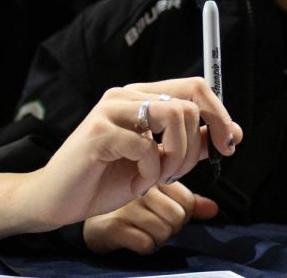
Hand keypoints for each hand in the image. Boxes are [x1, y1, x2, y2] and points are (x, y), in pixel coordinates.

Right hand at [0, 77, 239, 246]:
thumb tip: (228, 133)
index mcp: (142, 96)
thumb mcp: (159, 163)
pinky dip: (149, 174)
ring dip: (174, 160)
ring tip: (154, 179)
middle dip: (195, 146)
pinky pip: (147, 148)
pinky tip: (133, 184)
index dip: (219, 114)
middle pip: (189, 102)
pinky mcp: (99, 132)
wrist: (58, 199)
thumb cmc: (107, 179)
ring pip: (175, 118)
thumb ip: (189, 145)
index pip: (194, 87)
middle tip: (177, 173)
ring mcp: (111, 110)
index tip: (229, 145)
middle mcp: (127, 95)